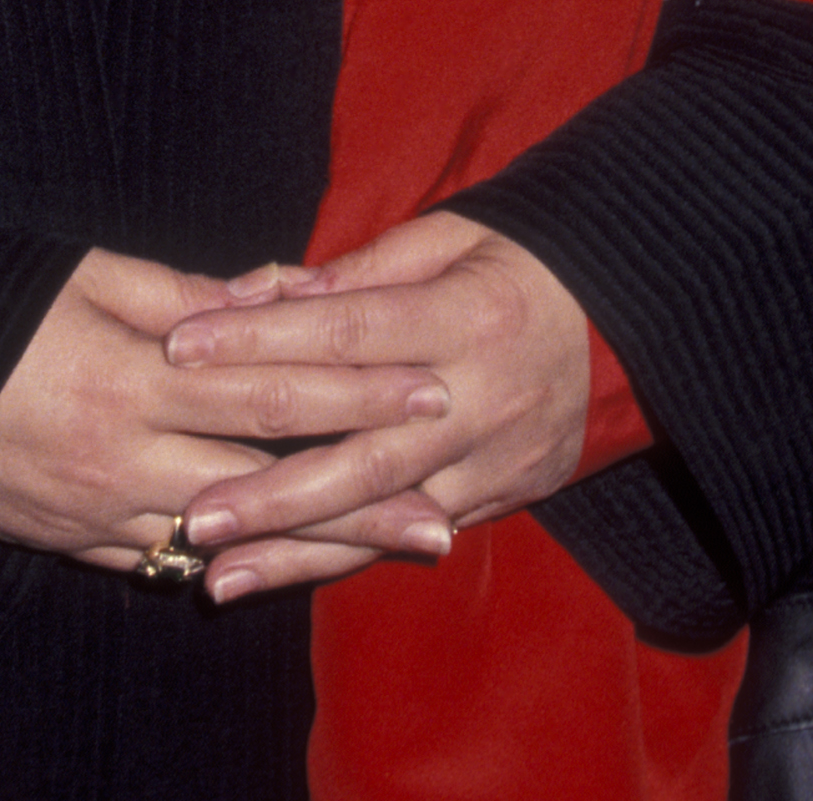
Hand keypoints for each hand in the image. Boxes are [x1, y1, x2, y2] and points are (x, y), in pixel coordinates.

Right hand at [0, 243, 454, 571]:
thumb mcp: (87, 274)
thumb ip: (186, 292)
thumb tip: (276, 295)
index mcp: (138, 376)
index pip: (272, 389)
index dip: (356, 392)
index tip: (429, 391)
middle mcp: (130, 455)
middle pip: (271, 476)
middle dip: (366, 486)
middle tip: (446, 496)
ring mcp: (106, 512)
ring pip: (238, 535)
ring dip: (324, 541)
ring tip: (403, 544)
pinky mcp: (80, 545)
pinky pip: (174, 562)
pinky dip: (242, 562)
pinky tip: (297, 564)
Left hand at [165, 213, 589, 601]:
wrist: (630, 317)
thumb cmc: (519, 260)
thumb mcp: (448, 237)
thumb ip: (355, 271)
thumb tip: (259, 290)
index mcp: (463, 317)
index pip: (344, 332)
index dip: (261, 341)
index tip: (182, 348)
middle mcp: (478, 400)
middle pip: (362, 451)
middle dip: (272, 488)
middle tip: (192, 511)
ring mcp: (493, 460)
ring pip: (384, 515)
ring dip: (299, 549)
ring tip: (219, 573)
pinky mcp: (502, 496)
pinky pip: (416, 532)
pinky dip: (351, 555)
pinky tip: (288, 575)